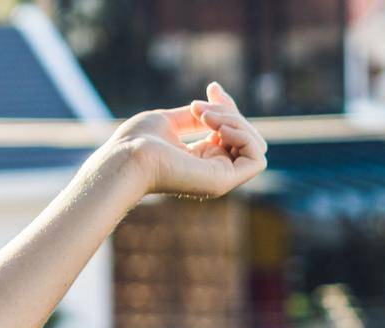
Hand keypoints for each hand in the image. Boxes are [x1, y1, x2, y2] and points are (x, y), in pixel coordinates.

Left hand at [109, 81, 267, 198]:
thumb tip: (218, 104)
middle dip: (230, 111)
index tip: (212, 87)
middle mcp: (212, 170)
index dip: (227, 106)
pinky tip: (218, 129)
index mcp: (200, 159)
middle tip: (200, 107)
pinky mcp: (223, 182)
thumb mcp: (171, 121)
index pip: (231, 131)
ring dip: (234, 121)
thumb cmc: (138, 142)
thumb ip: (198, 116)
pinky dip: (244, 136)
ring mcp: (219, 178)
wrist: (127, 158)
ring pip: (254, 144)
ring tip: (204, 117)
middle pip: (245, 135)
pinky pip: (257, 158)